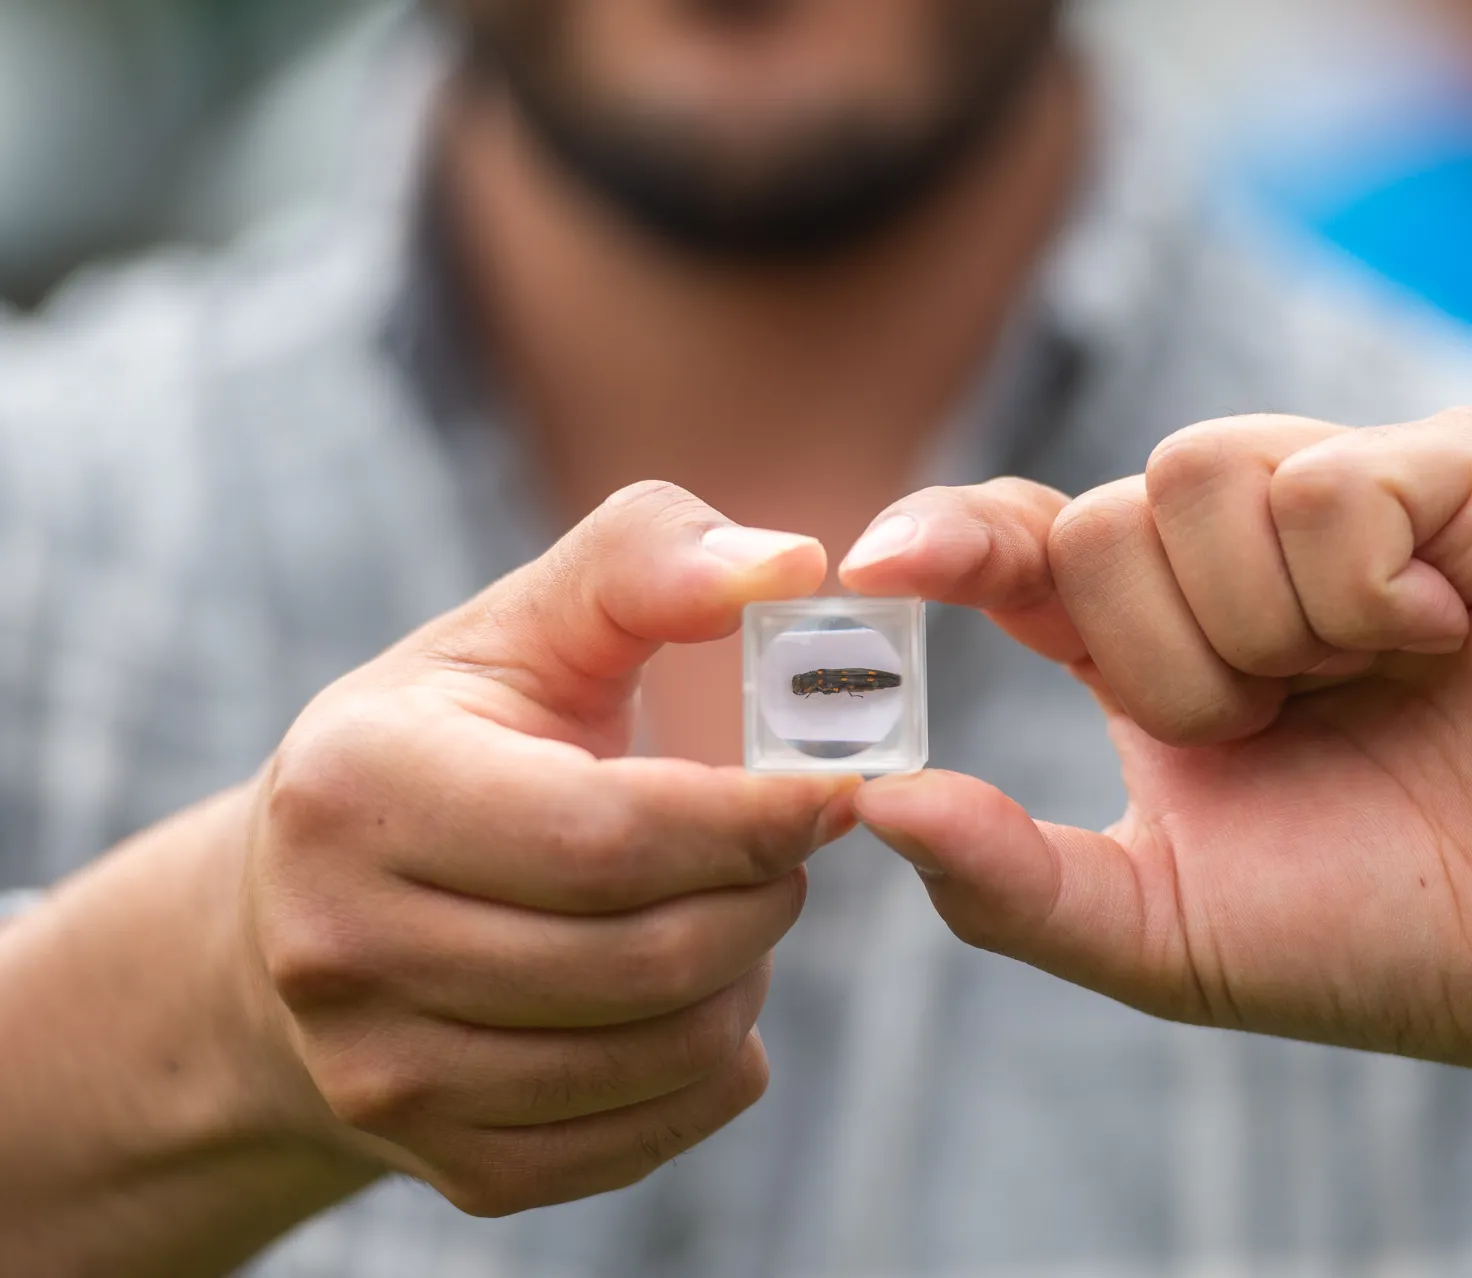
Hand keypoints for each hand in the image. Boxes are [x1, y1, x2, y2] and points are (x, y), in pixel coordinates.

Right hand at [240, 483, 856, 1215]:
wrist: (318, 907)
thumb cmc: (455, 738)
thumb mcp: (528, 625)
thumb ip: (651, 562)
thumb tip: (793, 564)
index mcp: (359, 789)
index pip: (606, 836)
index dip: (752, 821)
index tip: (840, 789)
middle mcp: (341, 947)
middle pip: (643, 957)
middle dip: (762, 898)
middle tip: (788, 848)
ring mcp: (383, 1075)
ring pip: (657, 1053)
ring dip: (745, 978)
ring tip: (735, 912)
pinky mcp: (449, 1164)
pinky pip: (643, 1138)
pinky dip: (714, 1067)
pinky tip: (703, 995)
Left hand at [841, 411, 1471, 1078]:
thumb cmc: (1371, 932)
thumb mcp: (1161, 933)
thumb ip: (1011, 883)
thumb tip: (873, 802)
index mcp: (1150, 637)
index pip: (1016, 542)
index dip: (946, 540)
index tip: (877, 573)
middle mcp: (1235, 546)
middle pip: (1102, 521)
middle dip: (1172, 668)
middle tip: (1281, 729)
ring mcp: (1347, 491)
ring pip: (1198, 476)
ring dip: (1267, 631)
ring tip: (1368, 685)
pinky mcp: (1463, 470)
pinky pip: (1330, 481)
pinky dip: (1365, 592)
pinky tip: (1440, 639)